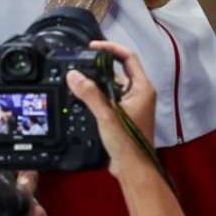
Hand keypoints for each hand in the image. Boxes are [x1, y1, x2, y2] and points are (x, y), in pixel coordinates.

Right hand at [66, 41, 156, 176]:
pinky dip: (97, 97)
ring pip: (112, 87)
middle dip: (99, 68)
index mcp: (142, 88)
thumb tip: (73, 75)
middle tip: (79, 65)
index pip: (128, 58)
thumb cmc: (127, 141)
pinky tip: (82, 99)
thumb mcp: (106, 115)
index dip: (111, 48)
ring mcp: (132, 105)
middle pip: (119, 72)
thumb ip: (90, 94)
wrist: (133, 169)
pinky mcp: (124, 116)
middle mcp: (139, 93)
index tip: (93, 46)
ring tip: (76, 81)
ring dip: (96, 84)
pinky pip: (110, 100)